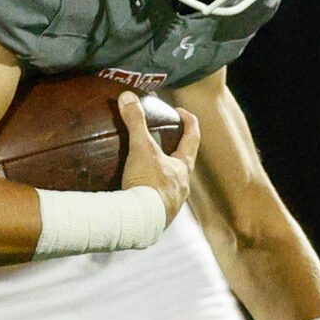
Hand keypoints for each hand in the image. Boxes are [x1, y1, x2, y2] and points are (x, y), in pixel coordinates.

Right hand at [118, 92, 200, 221]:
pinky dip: (148, 197)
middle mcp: (182, 186)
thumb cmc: (147, 184)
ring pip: (171, 186)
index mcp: (183, 167)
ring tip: (146, 171)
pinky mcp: (159, 218)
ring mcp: (172, 204)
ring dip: (162, 177)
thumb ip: (135, 122)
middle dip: (174, 152)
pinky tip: (136, 197)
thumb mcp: (140, 149)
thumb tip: (127, 97)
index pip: (192, 137)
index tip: (180, 112)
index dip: (189, 121)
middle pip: (183, 163)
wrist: (140, 222)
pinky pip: (156, 204)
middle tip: (162, 142)